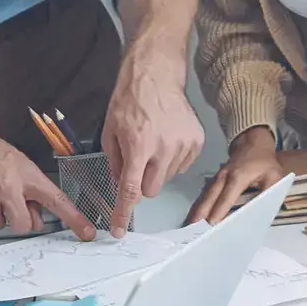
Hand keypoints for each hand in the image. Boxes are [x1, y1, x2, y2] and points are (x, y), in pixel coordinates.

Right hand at [0, 124, 94, 238]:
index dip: (74, 218)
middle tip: (8, 205)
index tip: (88, 233)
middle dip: (17, 220)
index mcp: (27, 175)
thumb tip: (36, 222)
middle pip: (23, 226)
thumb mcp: (19, 165)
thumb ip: (30, 193)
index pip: (56, 200)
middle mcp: (9, 186)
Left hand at [102, 63, 205, 236]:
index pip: (131, 190)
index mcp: (139, 146)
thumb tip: (120, 186)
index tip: (120, 229)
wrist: (155, 76)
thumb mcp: (110, 131)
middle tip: (138, 161)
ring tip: (153, 141)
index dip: (123, 212)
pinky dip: (171, 159)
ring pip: (167, 178)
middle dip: (141, 182)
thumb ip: (115, 163)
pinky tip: (166, 140)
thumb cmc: (130, 100)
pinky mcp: (196, 141)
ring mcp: (183, 145)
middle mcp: (164, 148)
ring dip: (157, 168)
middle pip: (151, 189)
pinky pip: (181, 166)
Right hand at [188, 127, 286, 223]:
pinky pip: (206, 195)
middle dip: (201, 214)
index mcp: (238, 178)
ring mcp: (217, 179)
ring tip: (190, 227)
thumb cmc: (265, 163)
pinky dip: (201, 206)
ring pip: (205, 197)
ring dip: (197, 211)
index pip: (226, 198)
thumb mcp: (274, 176)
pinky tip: (196, 218)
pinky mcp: (214, 181)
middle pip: (210, 198)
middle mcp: (223, 178)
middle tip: (193, 232)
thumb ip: (269, 192)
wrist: (253, 144)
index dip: (218, 211)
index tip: (211, 225)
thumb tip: (263, 210)